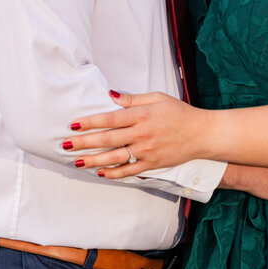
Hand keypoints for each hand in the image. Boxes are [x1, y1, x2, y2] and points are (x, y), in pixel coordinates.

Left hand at [61, 90, 208, 177]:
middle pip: (107, 140)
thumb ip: (132, 99)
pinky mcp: (151, 164)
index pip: (110, 119)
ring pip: (114, 158)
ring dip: (93, 160)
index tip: (74, 124)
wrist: (201, 133)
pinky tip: (100, 172)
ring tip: (76, 161)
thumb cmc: (179, 112)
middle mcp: (141, 134)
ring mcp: (146, 151)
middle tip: (66, 145)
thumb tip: (111, 95)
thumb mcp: (157, 98)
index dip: (90, 122)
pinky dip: (113, 173)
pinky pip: (128, 171)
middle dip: (84, 142)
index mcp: (141, 115)